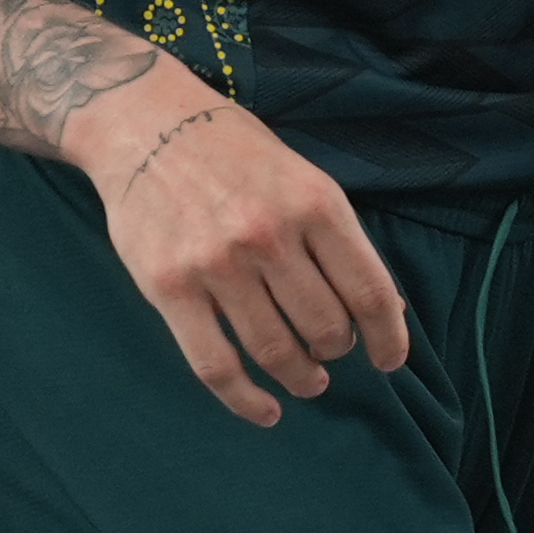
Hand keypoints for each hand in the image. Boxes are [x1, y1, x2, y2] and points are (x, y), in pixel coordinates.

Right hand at [74, 81, 408, 427]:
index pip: (369, 291)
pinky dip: (247, 400)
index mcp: (313, 202)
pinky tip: (266, 411)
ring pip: (276, 352)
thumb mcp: (300, 174)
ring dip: (302, 378)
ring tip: (308, 381)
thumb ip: (337, 237)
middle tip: (331, 352)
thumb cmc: (231, 149)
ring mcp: (217, 264)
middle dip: (338, 351)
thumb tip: (386, 308)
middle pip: (326, 328)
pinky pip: (216, 366)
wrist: (143, 121)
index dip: (389, 338)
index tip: (390, 360)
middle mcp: (269, 235)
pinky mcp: (170, 288)